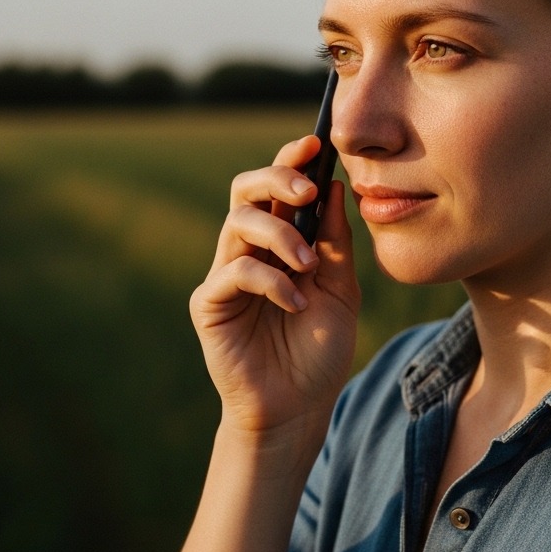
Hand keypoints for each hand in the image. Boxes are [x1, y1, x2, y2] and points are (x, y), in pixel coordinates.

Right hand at [189, 135, 359, 448]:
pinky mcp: (209, 304)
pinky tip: (296, 303)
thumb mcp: (341, 289)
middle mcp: (248, 250)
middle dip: (276, 178)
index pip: (277, 188)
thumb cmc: (319, 349)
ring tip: (309, 265)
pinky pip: (235, 271)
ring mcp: (225, 274)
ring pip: (239, 223)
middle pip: (246, 190)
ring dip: (281, 235)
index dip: (290, 160)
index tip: (314, 144)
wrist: (300, 407)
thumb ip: (336, 241)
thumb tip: (333, 186)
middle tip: (305, 190)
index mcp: (280, 241)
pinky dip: (271, 280)